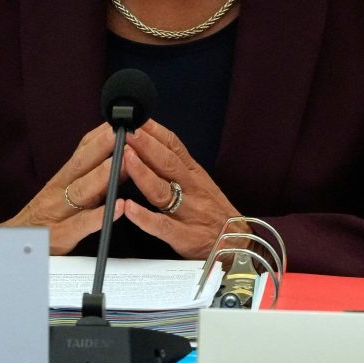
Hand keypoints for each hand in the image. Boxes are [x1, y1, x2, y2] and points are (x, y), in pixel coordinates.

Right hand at [0, 123, 119, 254]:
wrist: (15, 245)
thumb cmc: (46, 218)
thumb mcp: (65, 194)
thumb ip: (91, 180)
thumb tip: (122, 162)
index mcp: (63, 179)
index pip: (82, 151)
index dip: (100, 135)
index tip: (119, 120)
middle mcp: (59, 190)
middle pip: (81, 164)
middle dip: (103, 146)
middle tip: (124, 131)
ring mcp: (59, 212)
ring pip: (81, 191)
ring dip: (101, 175)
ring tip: (122, 163)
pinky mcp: (62, 235)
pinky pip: (81, 224)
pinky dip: (100, 216)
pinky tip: (118, 208)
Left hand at [119, 120, 240, 258]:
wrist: (238, 244)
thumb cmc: (213, 211)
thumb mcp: (200, 182)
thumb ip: (177, 166)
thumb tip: (149, 145)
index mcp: (194, 173)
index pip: (174, 146)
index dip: (155, 131)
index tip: (137, 117)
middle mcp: (192, 188)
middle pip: (167, 163)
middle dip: (146, 145)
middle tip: (126, 131)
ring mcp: (189, 213)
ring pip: (163, 190)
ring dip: (143, 173)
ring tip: (125, 158)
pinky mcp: (184, 237)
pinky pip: (163, 226)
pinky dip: (145, 217)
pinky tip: (129, 208)